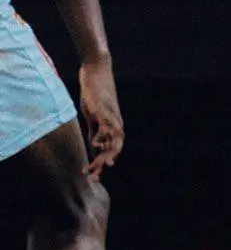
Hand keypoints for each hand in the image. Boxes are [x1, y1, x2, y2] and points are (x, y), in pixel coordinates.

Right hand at [78, 58, 123, 178]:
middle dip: (103, 164)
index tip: (95, 176)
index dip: (104, 163)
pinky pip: (106, 126)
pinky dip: (103, 137)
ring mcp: (112, 116)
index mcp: (115, 127)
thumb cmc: (95, 94)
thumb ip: (96, 132)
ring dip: (103, 156)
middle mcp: (117, 124)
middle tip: (94, 178)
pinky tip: (96, 146)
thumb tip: (96, 148)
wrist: (96, 71)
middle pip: (115, 149)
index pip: (113, 149)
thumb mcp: (94, 117)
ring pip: (113, 141)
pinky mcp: (104, 109)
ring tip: (94, 167)